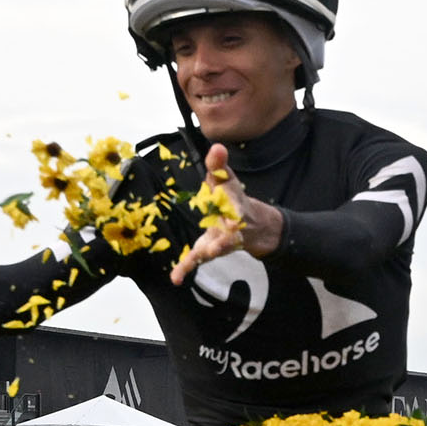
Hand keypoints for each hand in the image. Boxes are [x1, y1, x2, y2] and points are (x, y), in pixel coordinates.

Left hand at [168, 144, 284, 285]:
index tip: (234, 214)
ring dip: (208, 253)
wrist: (250, 225)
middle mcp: (231, 228)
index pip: (235, 205)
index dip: (233, 209)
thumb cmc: (232, 199)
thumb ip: (219, 165)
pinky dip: (186, 269)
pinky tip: (176, 278)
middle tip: (219, 246)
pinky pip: (197, 260)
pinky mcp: (208, 249)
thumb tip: (217, 146)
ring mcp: (220, 241)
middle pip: (228, 235)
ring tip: (200, 258)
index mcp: (237, 208)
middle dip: (224, 240)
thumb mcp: (226, 180)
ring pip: (215, 249)